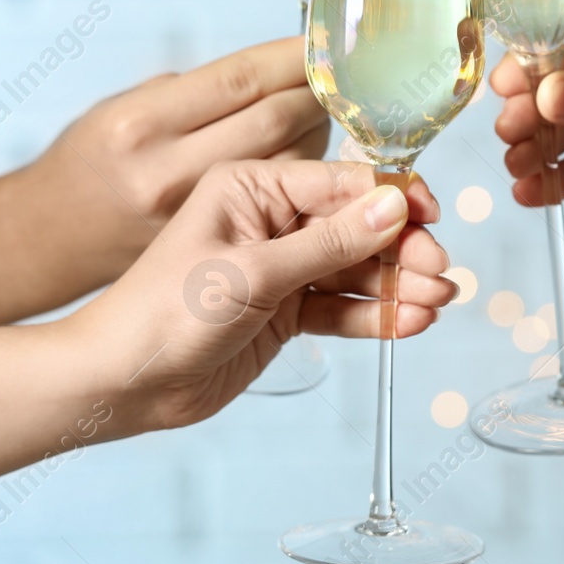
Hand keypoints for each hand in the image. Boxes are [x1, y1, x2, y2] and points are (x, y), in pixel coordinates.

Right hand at [26, 37, 328, 276]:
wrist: (51, 240)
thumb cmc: (91, 163)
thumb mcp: (123, 108)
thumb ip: (193, 93)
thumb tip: (271, 71)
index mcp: (142, 124)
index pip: (242, 80)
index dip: (292, 58)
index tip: (321, 43)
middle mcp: (167, 171)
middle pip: (274, 122)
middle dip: (315, 95)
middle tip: (339, 80)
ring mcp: (191, 216)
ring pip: (286, 166)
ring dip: (317, 138)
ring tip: (324, 119)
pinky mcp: (211, 249)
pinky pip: (278, 210)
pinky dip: (304, 179)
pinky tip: (310, 163)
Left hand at [68, 159, 456, 432]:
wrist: (123, 381)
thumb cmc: (164, 313)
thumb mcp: (252, 273)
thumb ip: (327, 243)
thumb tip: (393, 207)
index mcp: (253, 187)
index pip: (340, 182)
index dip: (391, 199)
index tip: (433, 219)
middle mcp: (271, 220)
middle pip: (358, 226)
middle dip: (402, 249)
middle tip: (440, 275)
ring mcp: (281, 267)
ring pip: (356, 269)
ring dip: (398, 285)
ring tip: (435, 304)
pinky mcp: (286, 312)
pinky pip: (342, 306)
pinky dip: (376, 315)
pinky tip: (409, 323)